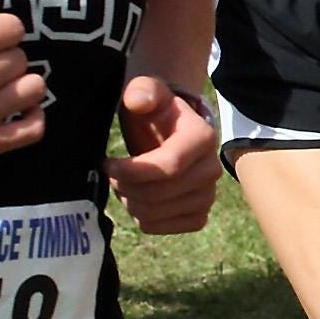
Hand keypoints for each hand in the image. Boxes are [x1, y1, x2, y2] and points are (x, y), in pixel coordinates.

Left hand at [106, 76, 219, 233]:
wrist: (170, 130)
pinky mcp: (198, 215)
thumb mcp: (147, 91)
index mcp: (203, 137)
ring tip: (123, 183)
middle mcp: (212, 169)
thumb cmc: (155, 110)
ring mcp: (208, 195)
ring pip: (156, 214)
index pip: (167, 167)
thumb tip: (138, 101)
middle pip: (158, 194)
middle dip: (125, 186)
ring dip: (130, 201)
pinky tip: (137, 198)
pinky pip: (164, 228)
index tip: (107, 163)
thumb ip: (142, 90)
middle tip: (112, 173)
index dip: (131, 171)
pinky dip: (143, 218)